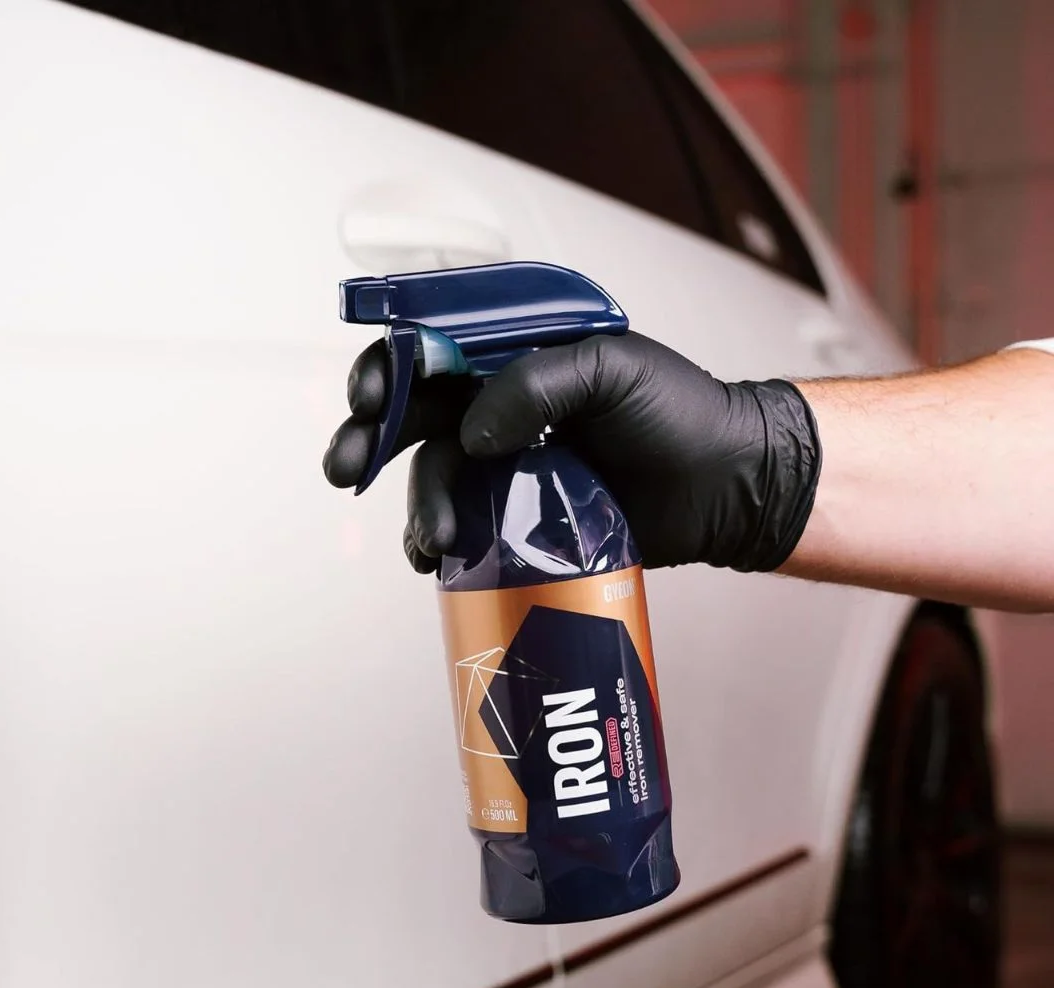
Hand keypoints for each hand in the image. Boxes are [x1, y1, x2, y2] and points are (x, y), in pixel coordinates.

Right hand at [323, 331, 820, 574]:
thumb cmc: (680, 412)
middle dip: (370, 438)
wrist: (724, 485)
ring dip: (420, 502)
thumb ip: (534, 384)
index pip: (433, 349)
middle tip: (345, 467)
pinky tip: (437, 555)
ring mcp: (508, 463)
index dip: (391, 369)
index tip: (369, 398)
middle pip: (414, 414)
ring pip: (435, 476)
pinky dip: (439, 539)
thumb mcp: (612, 369)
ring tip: (435, 536)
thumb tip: (472, 434)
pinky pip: (463, 524)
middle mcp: (502, 406)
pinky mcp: (519, 516)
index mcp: (514, 355)